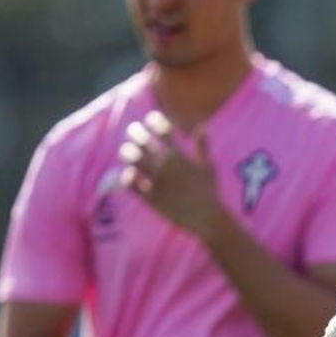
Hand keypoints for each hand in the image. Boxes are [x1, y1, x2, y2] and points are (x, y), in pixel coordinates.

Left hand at [119, 111, 227, 238]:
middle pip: (143, 142)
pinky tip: (128, 174)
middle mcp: (165, 166)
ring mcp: (156, 181)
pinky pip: (130, 184)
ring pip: (133, 160)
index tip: (150, 118)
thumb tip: (203, 125)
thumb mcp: (208, 166)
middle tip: (133, 130)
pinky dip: (126, 177)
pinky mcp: (150, 198)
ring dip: (128, 153)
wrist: (206, 217)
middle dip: (136, 133)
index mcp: (179, 156)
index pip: (163, 131)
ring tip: (126, 150)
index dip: (155, 121)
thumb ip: (203, 145)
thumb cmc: (209, 191)